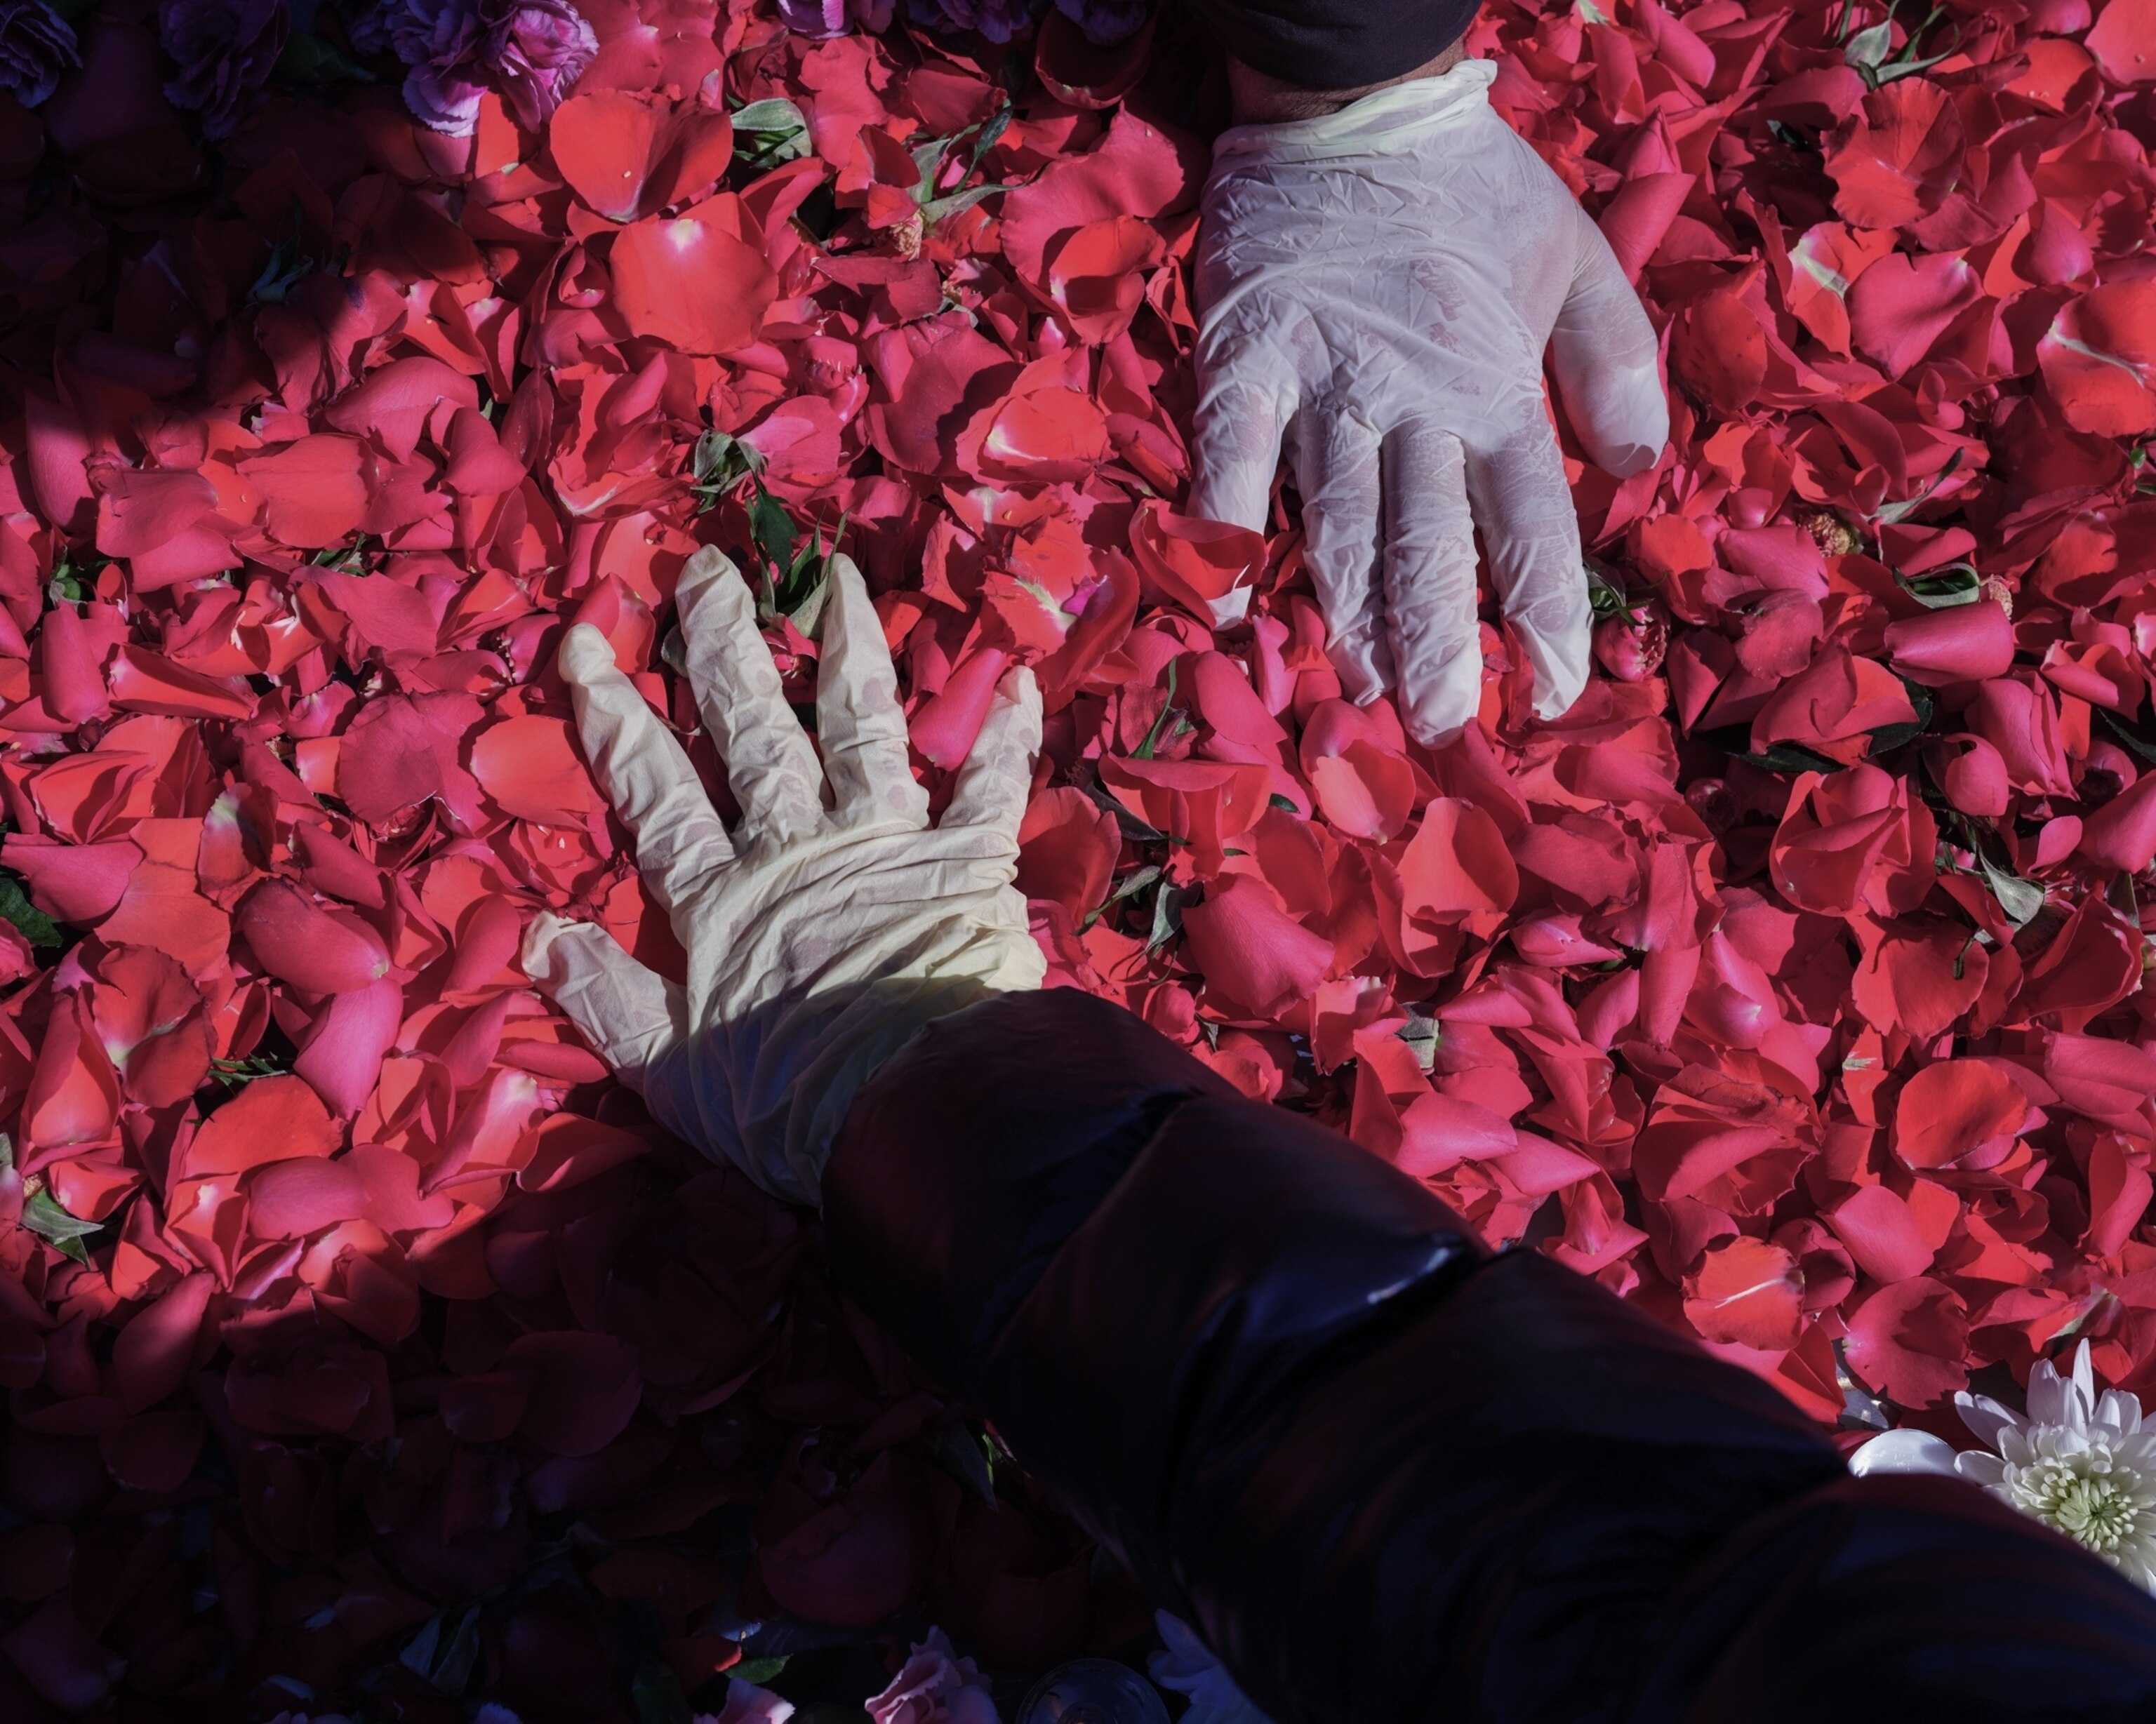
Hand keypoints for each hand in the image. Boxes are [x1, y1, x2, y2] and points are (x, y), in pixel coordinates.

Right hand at [523, 547, 1044, 1206]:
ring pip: (863, 723)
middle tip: (705, 569)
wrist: (917, 1115)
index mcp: (720, 896)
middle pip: (753, 726)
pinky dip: (1006, 734)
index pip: (654, 787)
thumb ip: (604, 996)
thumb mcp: (670, 1070)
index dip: (615, 715)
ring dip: (851, 648)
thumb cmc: (789, 1105)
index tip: (587, 641)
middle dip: (722, 644)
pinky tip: (1015, 679)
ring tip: (841, 578)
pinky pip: (992, 784)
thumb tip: (533, 934)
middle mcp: (800, 844)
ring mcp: (889, 841)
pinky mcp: (971, 860)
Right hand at [1190, 57, 1668, 742]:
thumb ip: (1618, 365)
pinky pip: (1229, 464)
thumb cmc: (1472, 194)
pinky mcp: (1243, 365)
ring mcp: (1322, 390)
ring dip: (1349, 617)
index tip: (1555, 694)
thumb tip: (1642, 475)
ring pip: (1336, 524)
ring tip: (1362, 692)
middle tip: (1444, 729)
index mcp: (1497, 390)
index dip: (1544, 620)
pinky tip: (1223, 607)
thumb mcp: (1577, 260)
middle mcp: (1415, 406)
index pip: (1530, 529)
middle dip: (1440, 649)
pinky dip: (1224, 535)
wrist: (1353, 103)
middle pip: (1428, 549)